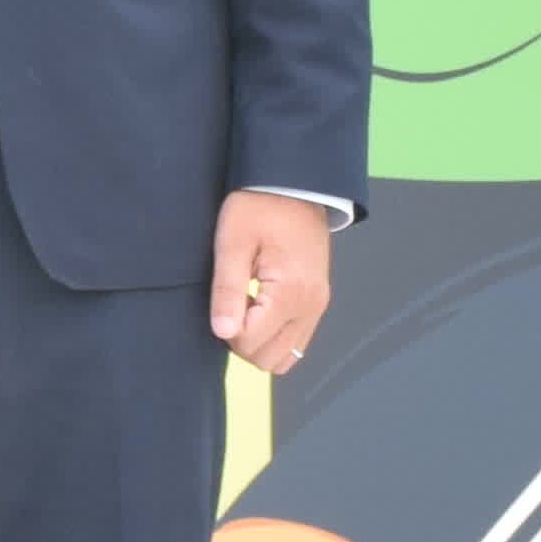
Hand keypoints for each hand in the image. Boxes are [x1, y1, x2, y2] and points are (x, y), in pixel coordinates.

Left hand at [209, 190, 331, 375]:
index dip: (227, 330)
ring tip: (245, 306)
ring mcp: (318, 305)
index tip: (223, 300)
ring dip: (259, 342)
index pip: (252, 343)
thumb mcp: (232, 243)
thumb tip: (222, 332)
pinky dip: (274, 335)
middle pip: (270, 358)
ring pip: (286, 356)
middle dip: (242, 342)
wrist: (294, 183)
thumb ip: (227, 290)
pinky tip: (259, 306)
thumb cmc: (258, 206)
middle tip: (231, 305)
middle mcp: (311, 305)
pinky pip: (297, 340)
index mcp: (291, 291)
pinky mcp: (318, 301)